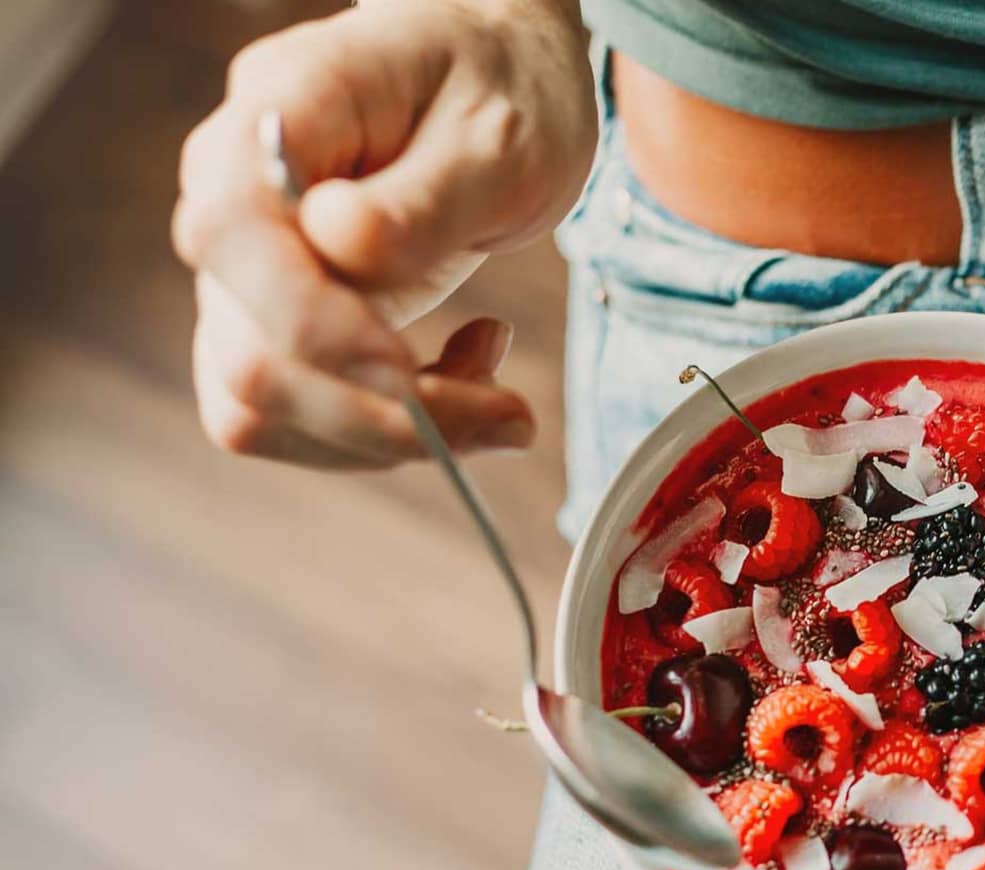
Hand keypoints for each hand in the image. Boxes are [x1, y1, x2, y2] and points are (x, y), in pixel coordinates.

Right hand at [172, 0, 595, 465]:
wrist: (497, 75)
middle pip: (248, 358)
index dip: (313, 326)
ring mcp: (249, 274)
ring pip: (263, 410)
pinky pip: (301, 418)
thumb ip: (421, 197)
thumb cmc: (498, 87)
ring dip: (389, 436)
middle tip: (510, 415)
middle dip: (380, 416)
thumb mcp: (497, 133)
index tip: (413, 369)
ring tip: (498, 390)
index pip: (232, 238)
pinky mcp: (283, 326)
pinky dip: (388, 430)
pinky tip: (466, 373)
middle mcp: (233, 202)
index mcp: (273, 122)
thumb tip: (337, 245)